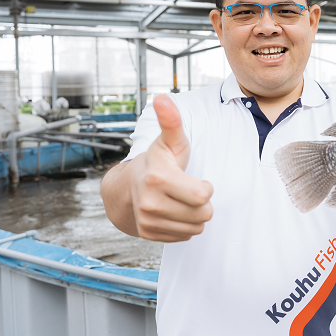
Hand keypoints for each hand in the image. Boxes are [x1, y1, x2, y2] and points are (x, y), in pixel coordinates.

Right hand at [129, 95, 213, 241]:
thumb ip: (171, 121)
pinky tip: (173, 211)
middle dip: (203, 203)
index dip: (206, 188)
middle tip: (188, 191)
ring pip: (196, 228)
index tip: (197, 180)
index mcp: (157, 179)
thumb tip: (162, 98)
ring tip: (181, 200)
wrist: (129, 186)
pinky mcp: (148, 234)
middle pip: (203, 215)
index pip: (203, 197)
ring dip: (195, 215)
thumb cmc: (158, 161)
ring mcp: (148, 221)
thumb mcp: (169, 141)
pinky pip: (185, 236)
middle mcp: (149, 204)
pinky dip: (184, 226)